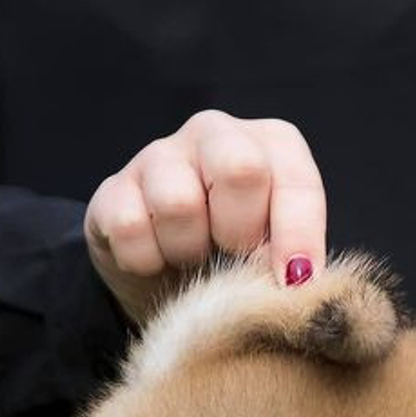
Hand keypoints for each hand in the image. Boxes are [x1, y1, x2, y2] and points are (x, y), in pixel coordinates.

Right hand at [84, 111, 326, 322]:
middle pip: (239, 169)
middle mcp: (216, 134)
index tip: (296, 282)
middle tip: (234, 252)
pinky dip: (147, 260)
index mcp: (273, 143)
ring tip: (194, 255)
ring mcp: (159, 154)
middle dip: (240, 230)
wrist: (168, 273)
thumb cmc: (241, 252)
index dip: (298, 236)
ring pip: (178, 203)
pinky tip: (158, 258)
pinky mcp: (113, 187)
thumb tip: (301, 282)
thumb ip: (298, 255)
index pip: (296, 180)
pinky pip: (129, 227)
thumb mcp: (281, 249)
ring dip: (189, 250)